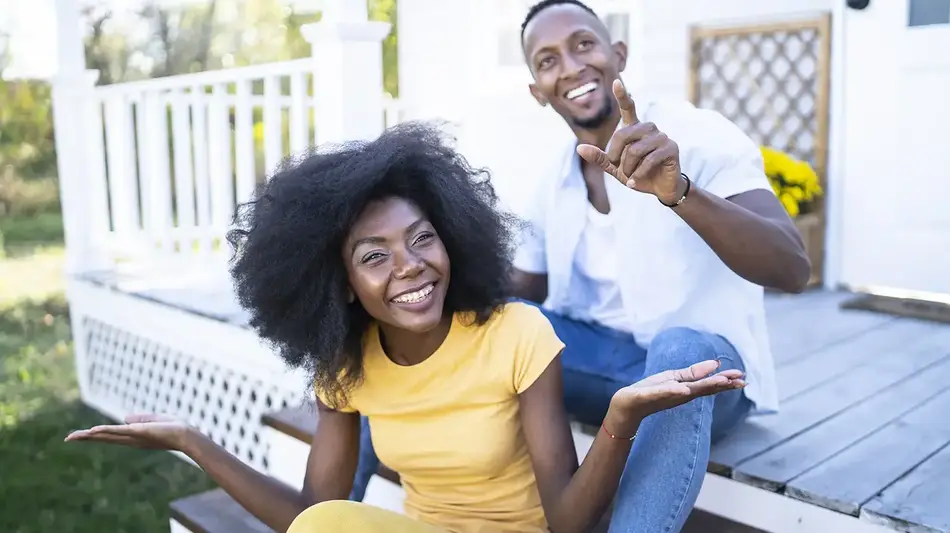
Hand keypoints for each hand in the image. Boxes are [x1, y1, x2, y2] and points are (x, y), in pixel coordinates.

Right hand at [64, 413, 194, 451]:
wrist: (186, 435)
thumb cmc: (174, 428)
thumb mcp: (154, 420)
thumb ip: (140, 419)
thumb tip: (125, 418)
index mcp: (133, 437)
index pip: (110, 436)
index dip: (95, 435)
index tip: (80, 435)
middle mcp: (131, 440)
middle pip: (104, 438)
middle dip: (86, 438)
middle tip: (68, 438)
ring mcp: (134, 437)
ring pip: (108, 435)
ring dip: (91, 435)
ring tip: (74, 436)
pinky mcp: (139, 432)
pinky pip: (120, 431)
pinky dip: (106, 430)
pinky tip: (93, 430)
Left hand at [576, 79, 685, 204]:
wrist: (660, 189)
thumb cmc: (637, 174)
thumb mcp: (615, 167)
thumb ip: (600, 157)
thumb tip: (579, 148)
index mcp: (635, 129)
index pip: (628, 108)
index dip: (622, 95)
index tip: (616, 82)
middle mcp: (648, 128)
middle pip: (623, 134)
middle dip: (615, 155)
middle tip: (617, 169)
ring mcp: (661, 136)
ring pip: (636, 149)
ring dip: (628, 167)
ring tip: (630, 176)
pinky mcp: (671, 148)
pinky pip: (649, 159)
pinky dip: (638, 174)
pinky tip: (635, 182)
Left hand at [606, 360, 744, 434]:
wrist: (628, 404)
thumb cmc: (651, 391)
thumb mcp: (674, 378)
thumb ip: (694, 373)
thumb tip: (715, 364)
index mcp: (686, 388)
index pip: (709, 384)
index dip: (725, 381)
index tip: (742, 378)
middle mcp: (680, 394)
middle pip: (704, 389)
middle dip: (722, 384)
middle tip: (740, 382)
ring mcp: (666, 396)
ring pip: (689, 391)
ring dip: (705, 386)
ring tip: (722, 382)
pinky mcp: (650, 396)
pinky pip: (663, 392)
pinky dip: (673, 390)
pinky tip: (684, 388)